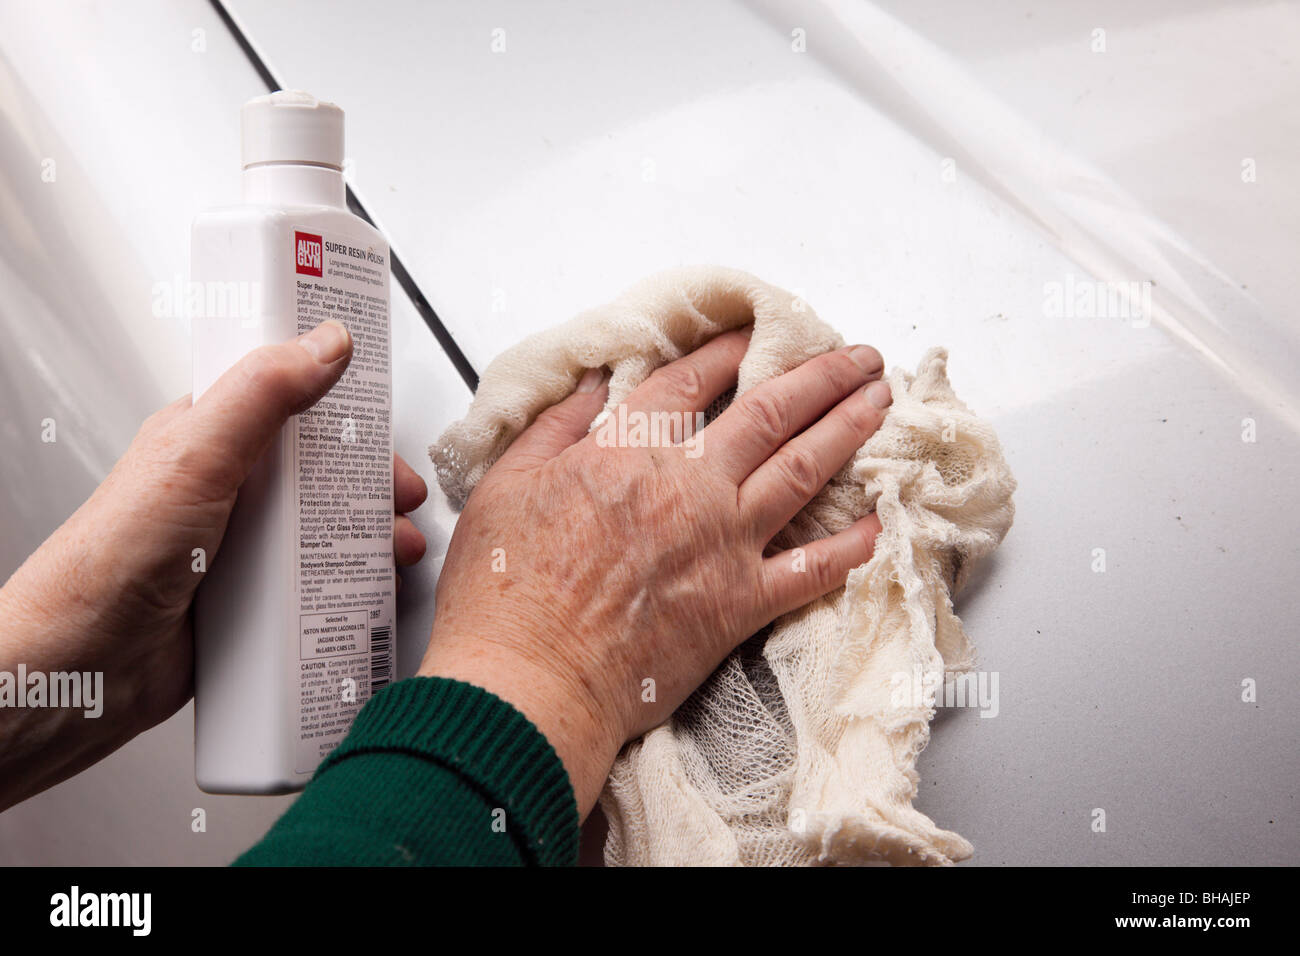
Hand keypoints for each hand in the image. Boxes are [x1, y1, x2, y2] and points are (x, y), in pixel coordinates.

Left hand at [0, 320, 426, 809]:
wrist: (79, 670)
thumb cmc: (109, 562)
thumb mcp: (196, 458)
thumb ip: (261, 393)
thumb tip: (325, 343)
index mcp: (212, 435)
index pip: (286, 393)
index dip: (337, 391)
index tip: (381, 396)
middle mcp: (231, 487)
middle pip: (322, 465)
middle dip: (372, 476)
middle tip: (399, 491)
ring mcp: (245, 543)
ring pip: (326, 525)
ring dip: (371, 533)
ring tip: (394, 546)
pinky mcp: (255, 597)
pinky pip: (318, 582)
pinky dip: (352, 584)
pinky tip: (367, 591)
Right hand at [419, 330, 891, 815]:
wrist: (532, 678)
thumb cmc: (508, 591)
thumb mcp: (507, 485)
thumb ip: (553, 428)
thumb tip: (590, 387)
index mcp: (629, 452)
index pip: (691, 382)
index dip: (728, 351)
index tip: (756, 334)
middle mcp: (690, 486)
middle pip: (770, 411)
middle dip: (821, 375)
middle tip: (857, 356)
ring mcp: (724, 542)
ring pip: (803, 470)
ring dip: (849, 429)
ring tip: (880, 401)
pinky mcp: (741, 602)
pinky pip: (813, 569)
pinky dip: (850, 546)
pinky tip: (876, 523)